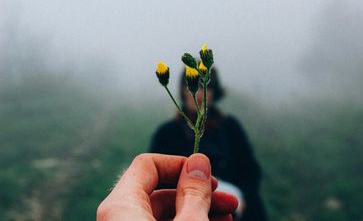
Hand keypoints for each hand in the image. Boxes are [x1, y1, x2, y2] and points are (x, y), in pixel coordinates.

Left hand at [97, 153, 237, 220]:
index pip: (147, 165)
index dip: (179, 163)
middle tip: (229, 199)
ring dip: (199, 210)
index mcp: (120, 206)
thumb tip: (199, 161)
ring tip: (228, 216)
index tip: (206, 173)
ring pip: (165, 214)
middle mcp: (120, 219)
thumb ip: (194, 192)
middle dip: (200, 193)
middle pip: (161, 192)